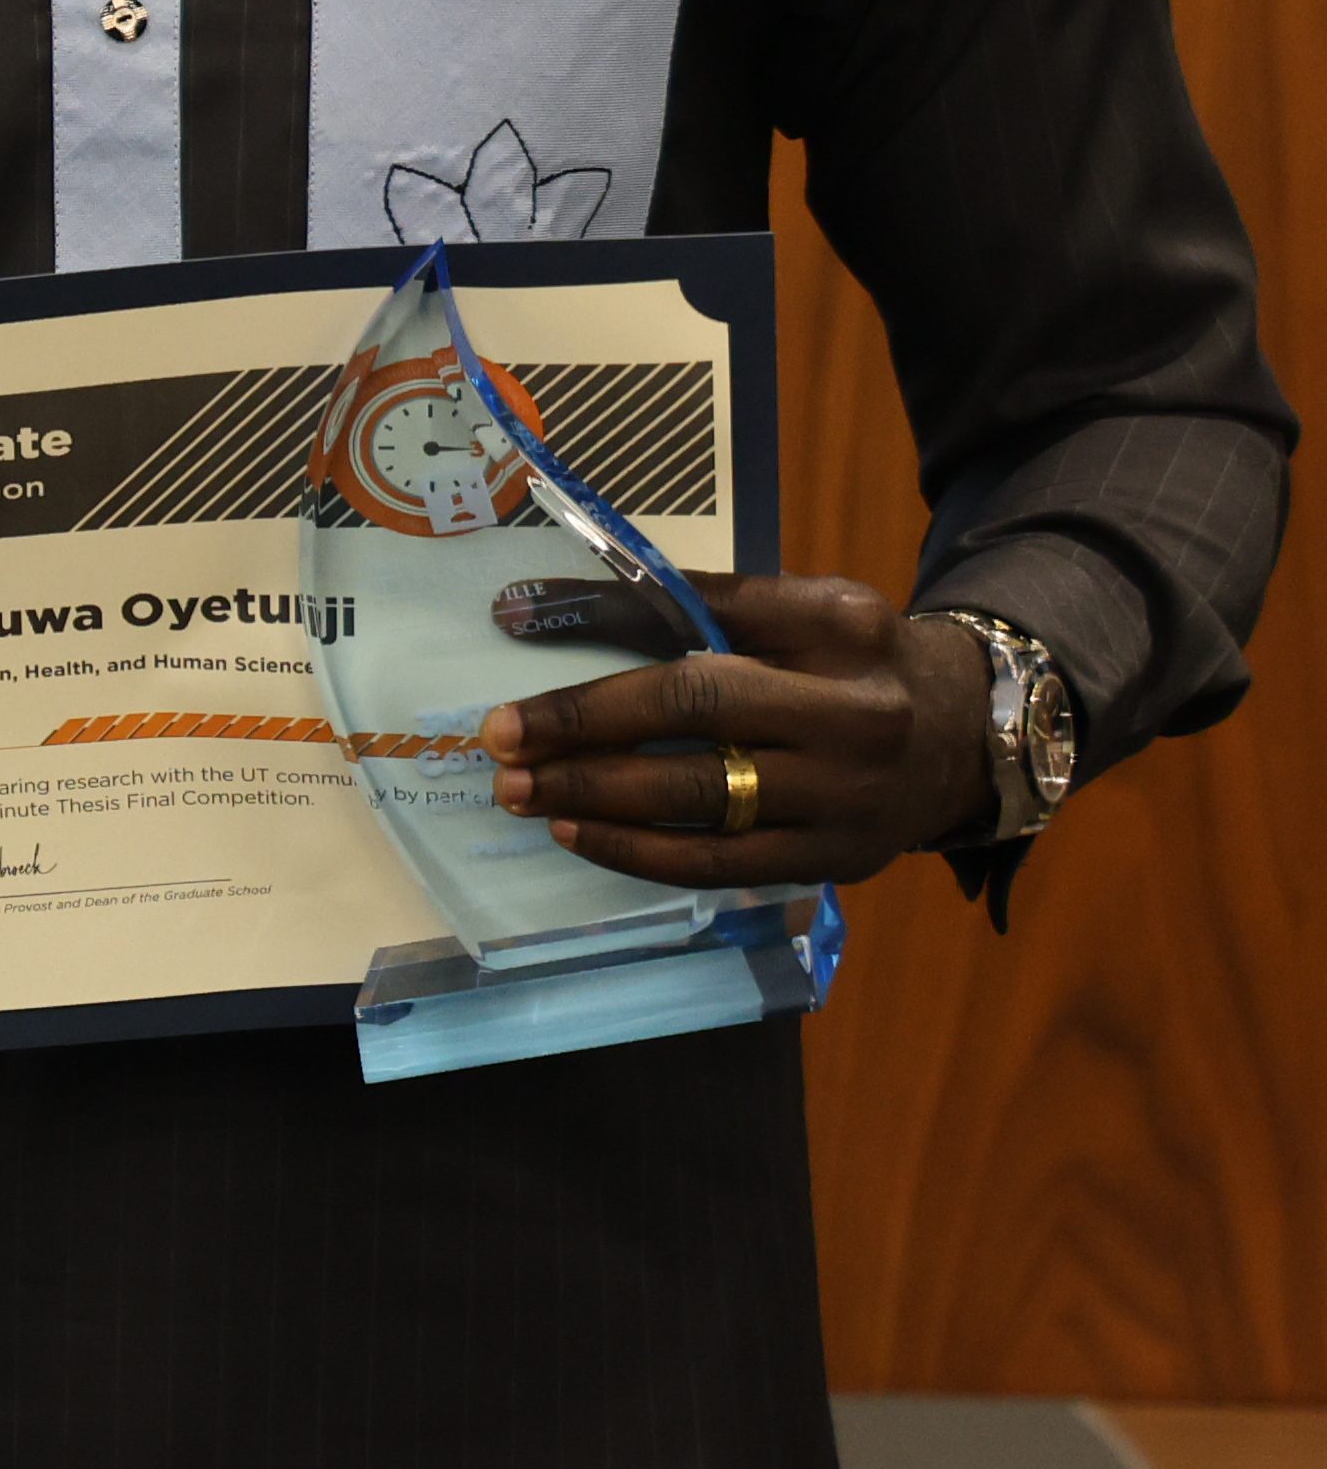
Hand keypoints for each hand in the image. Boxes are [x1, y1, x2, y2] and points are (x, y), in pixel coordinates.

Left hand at [490, 571, 984, 889]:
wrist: (968, 737)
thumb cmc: (851, 664)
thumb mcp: (791, 611)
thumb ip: (677, 604)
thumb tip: (527, 610)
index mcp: (839, 624)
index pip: (702, 618)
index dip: (601, 628)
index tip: (512, 638)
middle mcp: (855, 710)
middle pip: (698, 713)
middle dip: (584, 730)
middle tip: (498, 742)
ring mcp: (851, 794)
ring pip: (703, 800)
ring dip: (596, 799)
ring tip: (520, 793)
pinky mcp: (840, 857)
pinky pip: (721, 864)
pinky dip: (641, 851)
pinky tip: (579, 834)